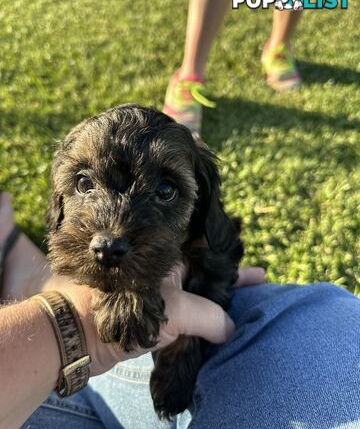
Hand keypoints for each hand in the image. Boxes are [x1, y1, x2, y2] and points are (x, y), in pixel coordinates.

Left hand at [50, 264, 264, 375]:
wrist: (79, 333)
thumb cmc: (125, 308)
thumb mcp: (176, 309)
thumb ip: (208, 316)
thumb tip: (231, 328)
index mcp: (170, 259)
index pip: (210, 259)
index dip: (234, 267)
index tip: (259, 275)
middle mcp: (166, 273)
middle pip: (206, 276)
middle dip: (232, 282)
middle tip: (260, 284)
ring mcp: (159, 295)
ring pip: (196, 296)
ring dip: (219, 301)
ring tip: (245, 304)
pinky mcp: (153, 316)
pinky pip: (185, 316)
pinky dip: (202, 320)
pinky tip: (219, 326)